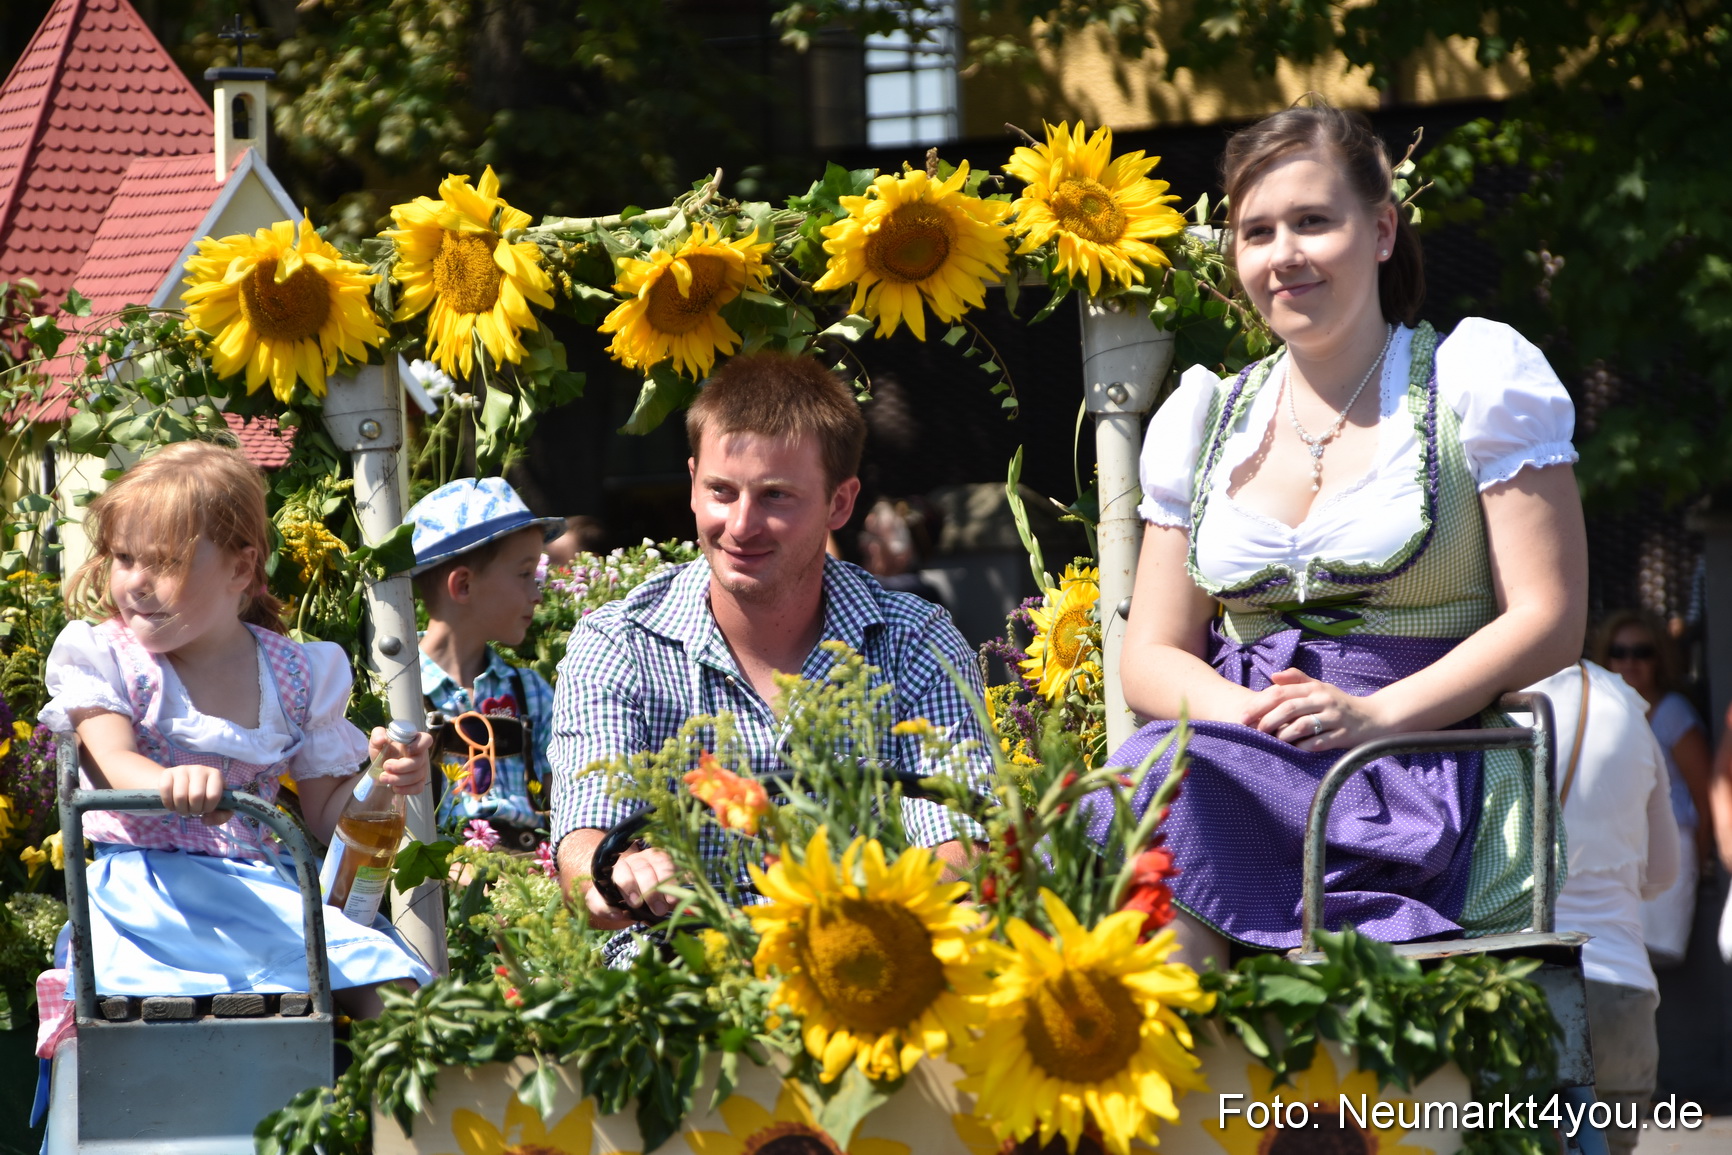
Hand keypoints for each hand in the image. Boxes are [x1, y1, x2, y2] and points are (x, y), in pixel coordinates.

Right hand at [160, 762, 229, 824]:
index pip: (213, 795)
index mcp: (215, 775)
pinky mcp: (167, 773)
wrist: (181, 785)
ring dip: (181, 809)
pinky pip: (166, 791)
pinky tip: (173, 806)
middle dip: (194, 810)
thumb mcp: (217, 806)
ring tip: (183, 809)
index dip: (208, 808)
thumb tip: (206, 819)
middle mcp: (199, 769)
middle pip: (196, 796)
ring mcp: (182, 769)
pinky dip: (168, 804)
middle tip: (193, 811)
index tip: (205, 810)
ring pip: (180, 796)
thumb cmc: (203, 797)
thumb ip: (221, 816)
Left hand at [370, 727, 432, 795]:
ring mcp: (421, 769)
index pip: (426, 740)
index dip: (420, 745)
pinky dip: (406, 789)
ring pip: (417, 776)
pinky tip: (394, 788)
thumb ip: (377, 735)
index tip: (407, 750)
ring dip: (398, 779)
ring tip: (383, 777)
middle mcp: (421, 755)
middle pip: (418, 762)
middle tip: (385, 766)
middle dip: (401, 766)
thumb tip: (382, 738)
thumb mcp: (377, 741)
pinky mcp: (419, 782)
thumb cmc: (382, 751)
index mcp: (414, 741)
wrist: (380, 769)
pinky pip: (418, 788)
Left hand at [585, 846, 677, 923]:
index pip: (622, 872)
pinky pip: (678, 864)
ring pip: (662, 864)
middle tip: (658, 910)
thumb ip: (602, 907)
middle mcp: (638, 859)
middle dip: (651, 890)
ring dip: (668, 884)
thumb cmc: (619, 896)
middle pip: (644, 869)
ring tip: (672, 903)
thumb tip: (616, 913)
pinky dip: (681, 877)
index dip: (629, 886)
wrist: (637, 888)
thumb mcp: (604, 901)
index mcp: (619, 868)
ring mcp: (657, 857)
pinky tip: (684, 890)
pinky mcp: (673, 860)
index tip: (636, 903)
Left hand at [1242, 668, 1391, 752]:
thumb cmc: (1339, 703)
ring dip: (1283, 735)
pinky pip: (1318, 743)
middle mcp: (1323, 700)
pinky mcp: (1343, 735)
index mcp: (1314, 688)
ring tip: (1271, 741)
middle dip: (1267, 720)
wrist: (1374, 718)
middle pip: (1289, 708)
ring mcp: (1334, 718)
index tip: (1243, 716)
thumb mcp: (1319, 687)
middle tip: (1253, 731)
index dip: (1259, 704)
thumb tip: (1273, 676)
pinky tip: (1292, 750)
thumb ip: (1296, 679)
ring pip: (1302, 725)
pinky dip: (1302, 747)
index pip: (1281, 692)